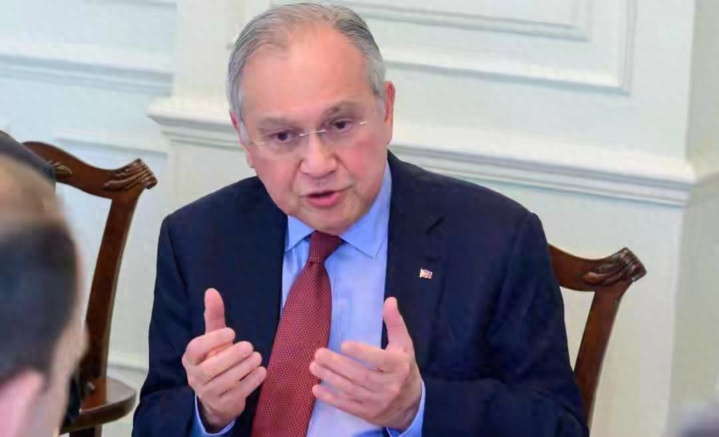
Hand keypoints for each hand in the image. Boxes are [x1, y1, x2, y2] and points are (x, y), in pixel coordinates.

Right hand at [182, 288, 266, 431]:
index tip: (232, 332)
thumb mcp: (213, 339)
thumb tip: (211, 291)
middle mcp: (196, 377)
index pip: (195, 349)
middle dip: (231, 356)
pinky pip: (238, 393)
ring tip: (257, 356)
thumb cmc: (214, 360)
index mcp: (190, 359)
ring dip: (244, 367)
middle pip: (211, 368)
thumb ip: (213, 317)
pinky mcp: (224, 404)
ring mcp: (209, 393)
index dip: (213, 340)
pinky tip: (261, 370)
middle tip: (249, 346)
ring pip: (226, 381)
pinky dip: (252, 382)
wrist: (216, 398)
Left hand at [310, 297, 421, 430]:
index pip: (380, 360)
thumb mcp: (404, 344)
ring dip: (330, 378)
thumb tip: (390, 300)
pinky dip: (331, 398)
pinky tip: (316, 388)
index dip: (362, 352)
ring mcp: (378, 402)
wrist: (412, 404)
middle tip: (318, 353)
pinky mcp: (368, 413)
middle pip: (361, 376)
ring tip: (313, 366)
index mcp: (399, 366)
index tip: (344, 344)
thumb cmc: (404, 367)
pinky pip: (347, 406)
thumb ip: (395, 323)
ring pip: (351, 390)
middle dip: (337, 365)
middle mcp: (390, 386)